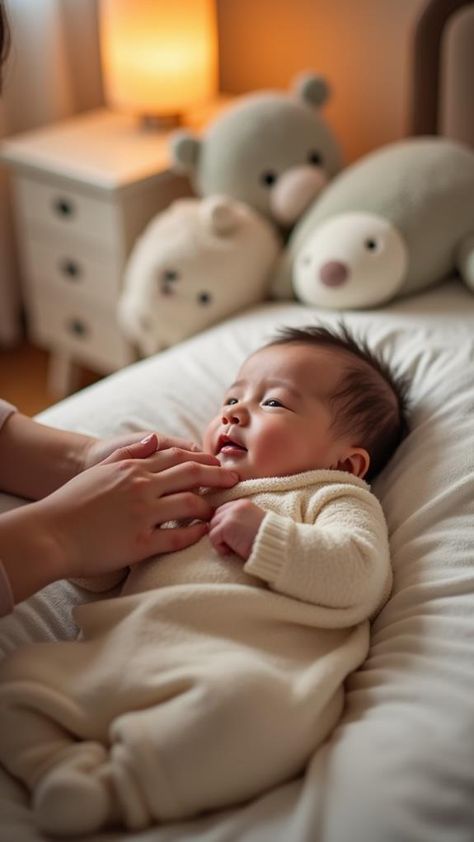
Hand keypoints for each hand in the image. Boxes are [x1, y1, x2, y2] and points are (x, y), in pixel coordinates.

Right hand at [0, 435, 238, 601]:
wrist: (51, 533)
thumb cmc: (73, 501)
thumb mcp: (101, 468)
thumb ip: (131, 452)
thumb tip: (155, 438)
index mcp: (133, 468)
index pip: (178, 457)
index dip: (204, 461)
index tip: (219, 465)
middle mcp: (141, 487)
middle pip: (191, 476)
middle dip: (219, 477)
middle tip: (237, 480)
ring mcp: (142, 515)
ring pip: (190, 504)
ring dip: (210, 506)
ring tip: (220, 510)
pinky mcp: (140, 542)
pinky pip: (177, 536)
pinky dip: (196, 533)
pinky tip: (205, 532)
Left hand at [209, 499, 264, 559]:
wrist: (277, 545)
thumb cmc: (268, 540)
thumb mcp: (254, 524)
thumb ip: (240, 520)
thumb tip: (222, 528)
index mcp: (243, 504)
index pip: (223, 511)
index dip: (224, 526)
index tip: (233, 538)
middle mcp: (236, 506)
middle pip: (215, 518)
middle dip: (220, 532)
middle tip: (233, 544)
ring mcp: (230, 515)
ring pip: (212, 527)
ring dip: (220, 540)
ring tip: (233, 548)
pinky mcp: (226, 526)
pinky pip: (213, 537)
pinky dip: (220, 548)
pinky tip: (232, 552)